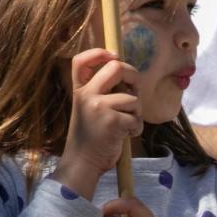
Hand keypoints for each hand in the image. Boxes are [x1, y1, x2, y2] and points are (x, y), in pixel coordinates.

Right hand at [55, 49, 141, 198]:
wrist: (82, 163)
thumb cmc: (91, 138)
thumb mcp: (87, 110)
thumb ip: (101, 94)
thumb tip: (128, 80)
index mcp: (79, 91)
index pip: (81, 61)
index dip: (99, 53)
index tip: (113, 56)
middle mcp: (87, 95)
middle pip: (117, 67)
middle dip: (133, 76)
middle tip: (135, 91)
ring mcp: (99, 107)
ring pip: (132, 98)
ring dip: (136, 113)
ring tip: (125, 125)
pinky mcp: (113, 121)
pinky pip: (136, 118)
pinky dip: (136, 128)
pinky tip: (125, 136)